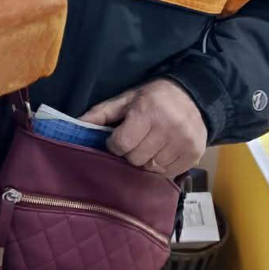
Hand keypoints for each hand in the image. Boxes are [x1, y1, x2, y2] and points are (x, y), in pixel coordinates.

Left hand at [79, 79, 206, 177]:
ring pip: (151, 168)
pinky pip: (168, 173)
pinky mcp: (193, 155)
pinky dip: (161, 166)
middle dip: (130, 153)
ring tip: (150, 145)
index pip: (120, 145)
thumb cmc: (152, 98)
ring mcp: (183, 142)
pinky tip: (162, 152)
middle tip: (136, 141)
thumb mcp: (125, 100)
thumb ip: (100, 114)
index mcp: (146, 112)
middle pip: (135, 159)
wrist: (193, 96)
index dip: (115, 144)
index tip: (119, 138)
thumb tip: (74, 125)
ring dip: (146, 160)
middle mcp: (167, 128)